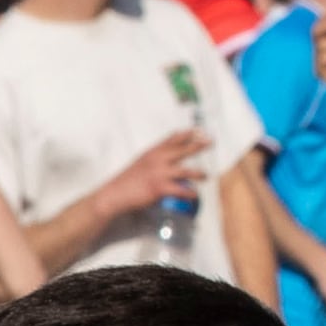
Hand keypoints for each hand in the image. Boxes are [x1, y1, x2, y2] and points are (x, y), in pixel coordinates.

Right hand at [82, 131, 205, 233]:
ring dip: (199, 173)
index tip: (197, 130)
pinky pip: (181, 190)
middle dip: (198, 145)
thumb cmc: (126, 181)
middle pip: (182, 150)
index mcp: (152, 152)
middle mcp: (157, 160)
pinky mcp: (160, 188)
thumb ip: (153, 160)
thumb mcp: (140, 163)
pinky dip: (190, 193)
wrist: (115, 194)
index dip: (185, 134)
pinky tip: (196, 195)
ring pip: (186, 171)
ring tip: (206, 175)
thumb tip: (167, 160)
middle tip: (210, 142)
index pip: (171, 139)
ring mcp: (159, 174)